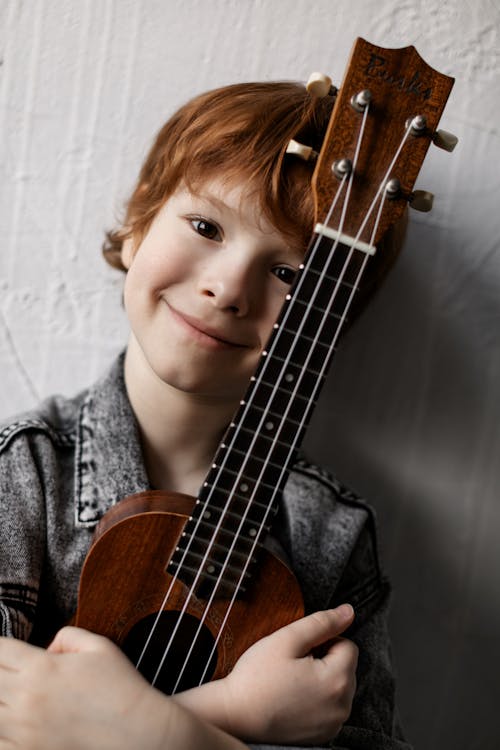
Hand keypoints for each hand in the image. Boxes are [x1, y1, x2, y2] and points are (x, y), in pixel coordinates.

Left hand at [0, 627, 246, 749]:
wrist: (140, 733)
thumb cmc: (121, 686)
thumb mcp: (98, 645)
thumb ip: (66, 636)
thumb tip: (45, 649)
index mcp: (41, 668)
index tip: (5, 652)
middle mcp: (26, 700)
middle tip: (10, 672)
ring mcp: (24, 732)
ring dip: (0, 700)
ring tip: (12, 696)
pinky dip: (2, 731)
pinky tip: (12, 722)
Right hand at [175, 604, 357, 744]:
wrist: (235, 717)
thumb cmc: (257, 677)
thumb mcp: (286, 639)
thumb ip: (321, 623)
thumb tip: (348, 612)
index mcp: (337, 680)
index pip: (348, 646)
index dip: (323, 641)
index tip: (300, 649)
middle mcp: (341, 706)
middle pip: (345, 667)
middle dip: (324, 660)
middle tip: (293, 664)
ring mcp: (333, 724)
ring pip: (338, 687)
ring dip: (322, 679)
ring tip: (292, 681)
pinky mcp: (323, 736)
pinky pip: (330, 707)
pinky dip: (317, 699)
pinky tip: (293, 698)